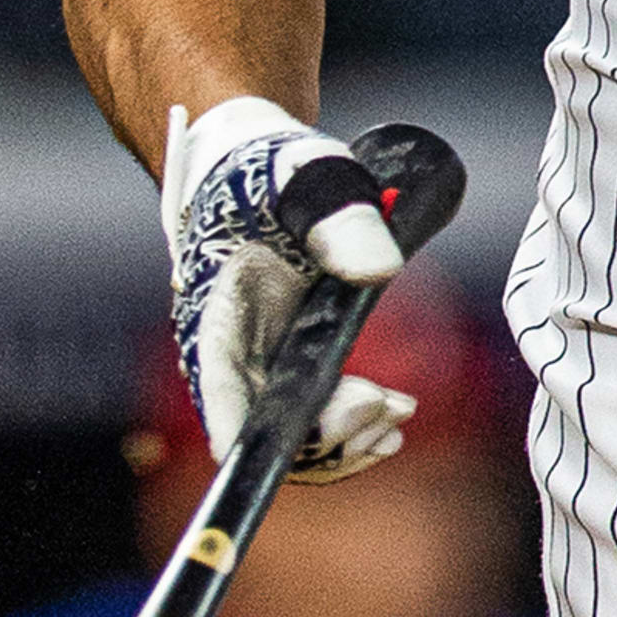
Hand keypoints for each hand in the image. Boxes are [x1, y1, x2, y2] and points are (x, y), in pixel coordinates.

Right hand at [161, 94, 412, 476]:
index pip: (219, 384)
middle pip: (262, 426)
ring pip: (288, 436)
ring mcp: (255, 364)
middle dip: (326, 434)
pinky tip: (390, 418)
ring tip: (399, 413)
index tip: (286, 446)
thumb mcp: (311, 176)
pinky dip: (348, 429)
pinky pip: (308, 421)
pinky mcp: (283, 368)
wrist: (261, 169)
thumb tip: (380, 270)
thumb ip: (341, 218)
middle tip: (390, 407)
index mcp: (217, 307)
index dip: (242, 428)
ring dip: (345, 439)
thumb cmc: (278, 171)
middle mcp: (226, 350)